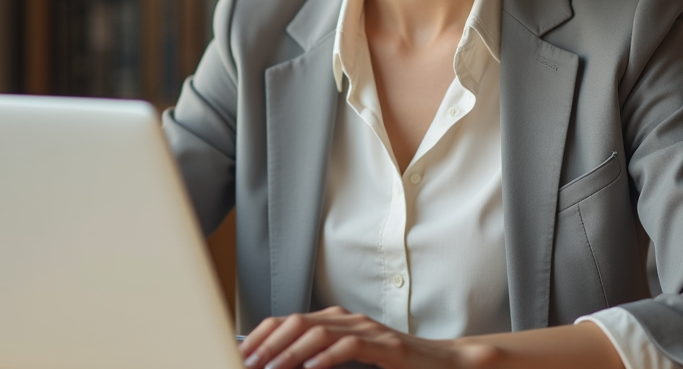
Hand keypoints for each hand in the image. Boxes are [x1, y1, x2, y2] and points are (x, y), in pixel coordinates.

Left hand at [238, 306, 491, 368]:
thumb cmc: (395, 368)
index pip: (288, 320)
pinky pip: (351, 347)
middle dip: (268, 343)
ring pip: (319, 332)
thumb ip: (319, 361)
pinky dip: (328, 357)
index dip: (261, 335)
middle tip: (247, 363)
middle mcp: (349, 320)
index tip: (240, 354)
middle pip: (297, 322)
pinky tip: (312, 368)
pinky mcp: (387, 346)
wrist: (442, 364)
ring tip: (271, 368)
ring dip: (290, 352)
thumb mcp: (350, 364)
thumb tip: (282, 368)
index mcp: (336, 322)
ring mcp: (369, 330)